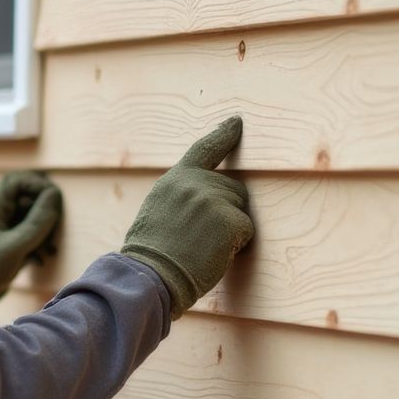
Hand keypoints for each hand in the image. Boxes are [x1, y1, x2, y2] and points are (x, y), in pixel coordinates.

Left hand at [0, 171, 63, 316]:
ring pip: (34, 216)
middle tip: (52, 234)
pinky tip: (40, 260)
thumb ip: (36, 222)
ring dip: (46, 232)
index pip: (22, 180)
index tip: (55, 207)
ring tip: (48, 252)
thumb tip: (56, 195)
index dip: (42, 187)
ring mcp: (6, 225)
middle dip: (47, 214)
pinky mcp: (10, 240)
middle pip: (32, 196)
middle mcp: (0, 210)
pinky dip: (39, 243)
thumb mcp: (13, 247)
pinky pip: (31, 232)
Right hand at [119, 117, 254, 317]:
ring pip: (241, 209)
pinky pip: (247, 230)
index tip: (236, 122)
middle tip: (200, 238)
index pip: (204, 149)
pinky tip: (213, 254)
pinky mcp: (230, 219)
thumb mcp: (158, 211)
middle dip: (226, 212)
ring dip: (231, 230)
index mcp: (175, 179)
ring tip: (203, 246)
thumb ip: (182, 195)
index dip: (223, 135)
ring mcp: (214, 198)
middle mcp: (195, 182)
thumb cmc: (152, 256)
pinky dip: (237, 246)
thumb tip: (208, 197)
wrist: (150, 276)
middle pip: (233, 189)